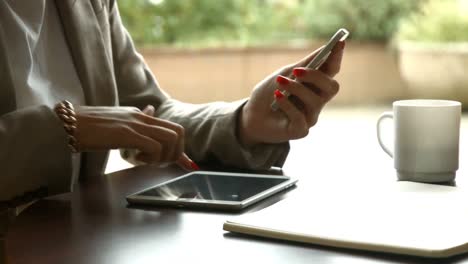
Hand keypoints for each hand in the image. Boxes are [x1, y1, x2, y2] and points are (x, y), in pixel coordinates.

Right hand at [74, 105, 196, 169]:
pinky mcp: (128, 134)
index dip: (182, 150)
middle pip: (178, 132)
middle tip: (158, 163)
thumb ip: (136, 121)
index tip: (188, 165)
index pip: (173, 129)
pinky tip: (134, 160)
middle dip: (176, 154)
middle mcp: (143, 117)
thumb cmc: (89, 127)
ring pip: (170, 140)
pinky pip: (154, 147)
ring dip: (163, 157)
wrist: (68, 124)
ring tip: (144, 161)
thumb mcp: (118, 122)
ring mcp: (136, 124)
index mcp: (141, 115)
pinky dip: (150, 158)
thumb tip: (151, 112)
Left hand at [239, 41, 344, 145]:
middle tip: (298, 71)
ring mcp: (310, 117)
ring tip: (280, 82)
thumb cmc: (269, 94)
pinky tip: (277, 97)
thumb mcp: (284, 74)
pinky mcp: (300, 131)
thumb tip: (325, 48)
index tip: (339, 42)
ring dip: (296, 89)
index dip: (337, 57)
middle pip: (331, 88)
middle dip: (316, 77)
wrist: (251, 116)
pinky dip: (287, 104)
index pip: (332, 70)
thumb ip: (304, 65)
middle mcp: (317, 101)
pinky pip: (300, 117)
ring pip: (315, 101)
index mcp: (315, 85)